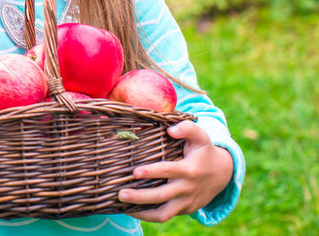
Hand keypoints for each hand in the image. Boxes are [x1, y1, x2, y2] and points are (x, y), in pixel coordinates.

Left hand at [119, 120, 233, 222]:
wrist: (223, 174)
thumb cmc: (204, 152)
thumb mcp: (201, 137)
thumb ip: (188, 128)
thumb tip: (171, 130)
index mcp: (189, 170)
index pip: (168, 171)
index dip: (151, 172)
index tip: (135, 172)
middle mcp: (187, 188)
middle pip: (162, 196)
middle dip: (140, 197)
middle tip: (121, 194)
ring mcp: (186, 202)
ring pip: (164, 213)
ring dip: (143, 213)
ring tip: (124, 208)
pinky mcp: (184, 210)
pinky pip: (166, 216)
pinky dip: (149, 216)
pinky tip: (133, 211)